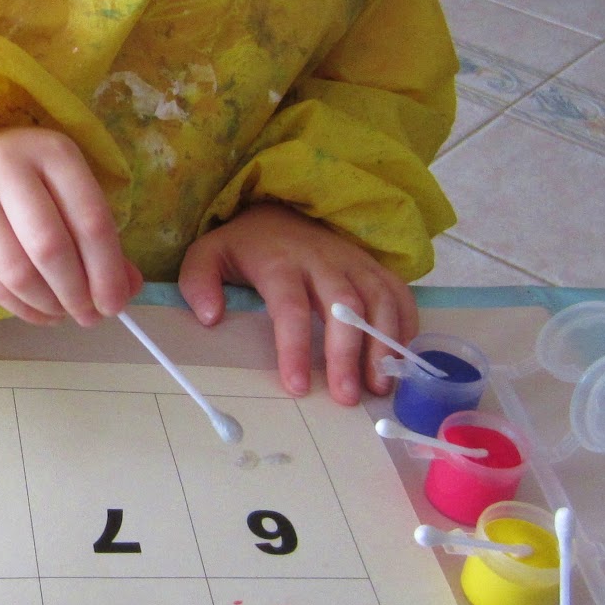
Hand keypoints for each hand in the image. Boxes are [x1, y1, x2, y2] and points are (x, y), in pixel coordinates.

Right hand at [0, 127, 141, 325]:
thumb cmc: (30, 177)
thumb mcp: (70, 189)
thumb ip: (99, 236)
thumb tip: (126, 289)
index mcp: (51, 151)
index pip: (89, 220)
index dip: (107, 271)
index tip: (115, 305)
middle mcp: (6, 167)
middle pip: (49, 248)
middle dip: (76, 294)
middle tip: (90, 317)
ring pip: (16, 271)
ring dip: (48, 304)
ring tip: (64, 313)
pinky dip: (20, 307)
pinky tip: (39, 312)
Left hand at [176, 203, 416, 404]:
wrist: (279, 207)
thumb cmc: (245, 244)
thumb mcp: (207, 255)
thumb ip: (198, 282)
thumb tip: (210, 317)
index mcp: (279, 262)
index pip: (290, 307)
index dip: (294, 347)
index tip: (296, 386)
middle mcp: (322, 260)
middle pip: (343, 306)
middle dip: (348, 354)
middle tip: (347, 397)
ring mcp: (352, 261)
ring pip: (378, 300)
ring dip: (384, 344)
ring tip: (379, 387)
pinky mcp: (372, 264)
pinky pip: (398, 291)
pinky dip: (406, 323)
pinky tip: (402, 358)